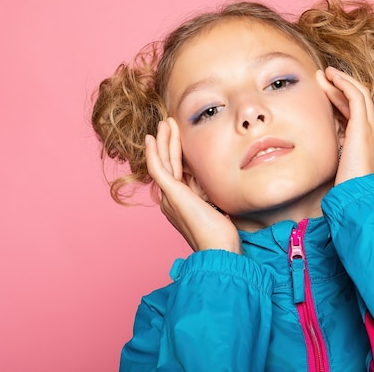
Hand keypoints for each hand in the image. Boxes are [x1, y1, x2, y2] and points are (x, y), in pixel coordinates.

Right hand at [145, 118, 240, 252]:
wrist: (219, 251)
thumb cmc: (221, 234)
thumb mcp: (214, 205)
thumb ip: (207, 191)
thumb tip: (208, 177)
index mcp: (179, 202)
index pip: (177, 171)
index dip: (176, 152)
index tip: (180, 136)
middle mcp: (169, 199)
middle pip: (167, 163)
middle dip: (167, 142)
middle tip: (168, 122)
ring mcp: (169, 197)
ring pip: (162, 162)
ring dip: (163, 140)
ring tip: (165, 122)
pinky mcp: (172, 195)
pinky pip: (158, 169)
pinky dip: (154, 152)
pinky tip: (152, 138)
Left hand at [317, 67, 373, 184]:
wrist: (362, 198)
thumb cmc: (350, 191)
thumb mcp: (342, 168)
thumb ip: (337, 154)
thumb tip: (320, 151)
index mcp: (373, 143)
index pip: (357, 114)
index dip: (341, 100)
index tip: (326, 91)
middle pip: (359, 100)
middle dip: (341, 86)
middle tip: (323, 76)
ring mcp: (373, 128)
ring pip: (359, 94)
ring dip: (341, 81)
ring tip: (325, 73)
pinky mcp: (364, 127)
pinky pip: (356, 96)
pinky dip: (344, 84)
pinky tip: (331, 78)